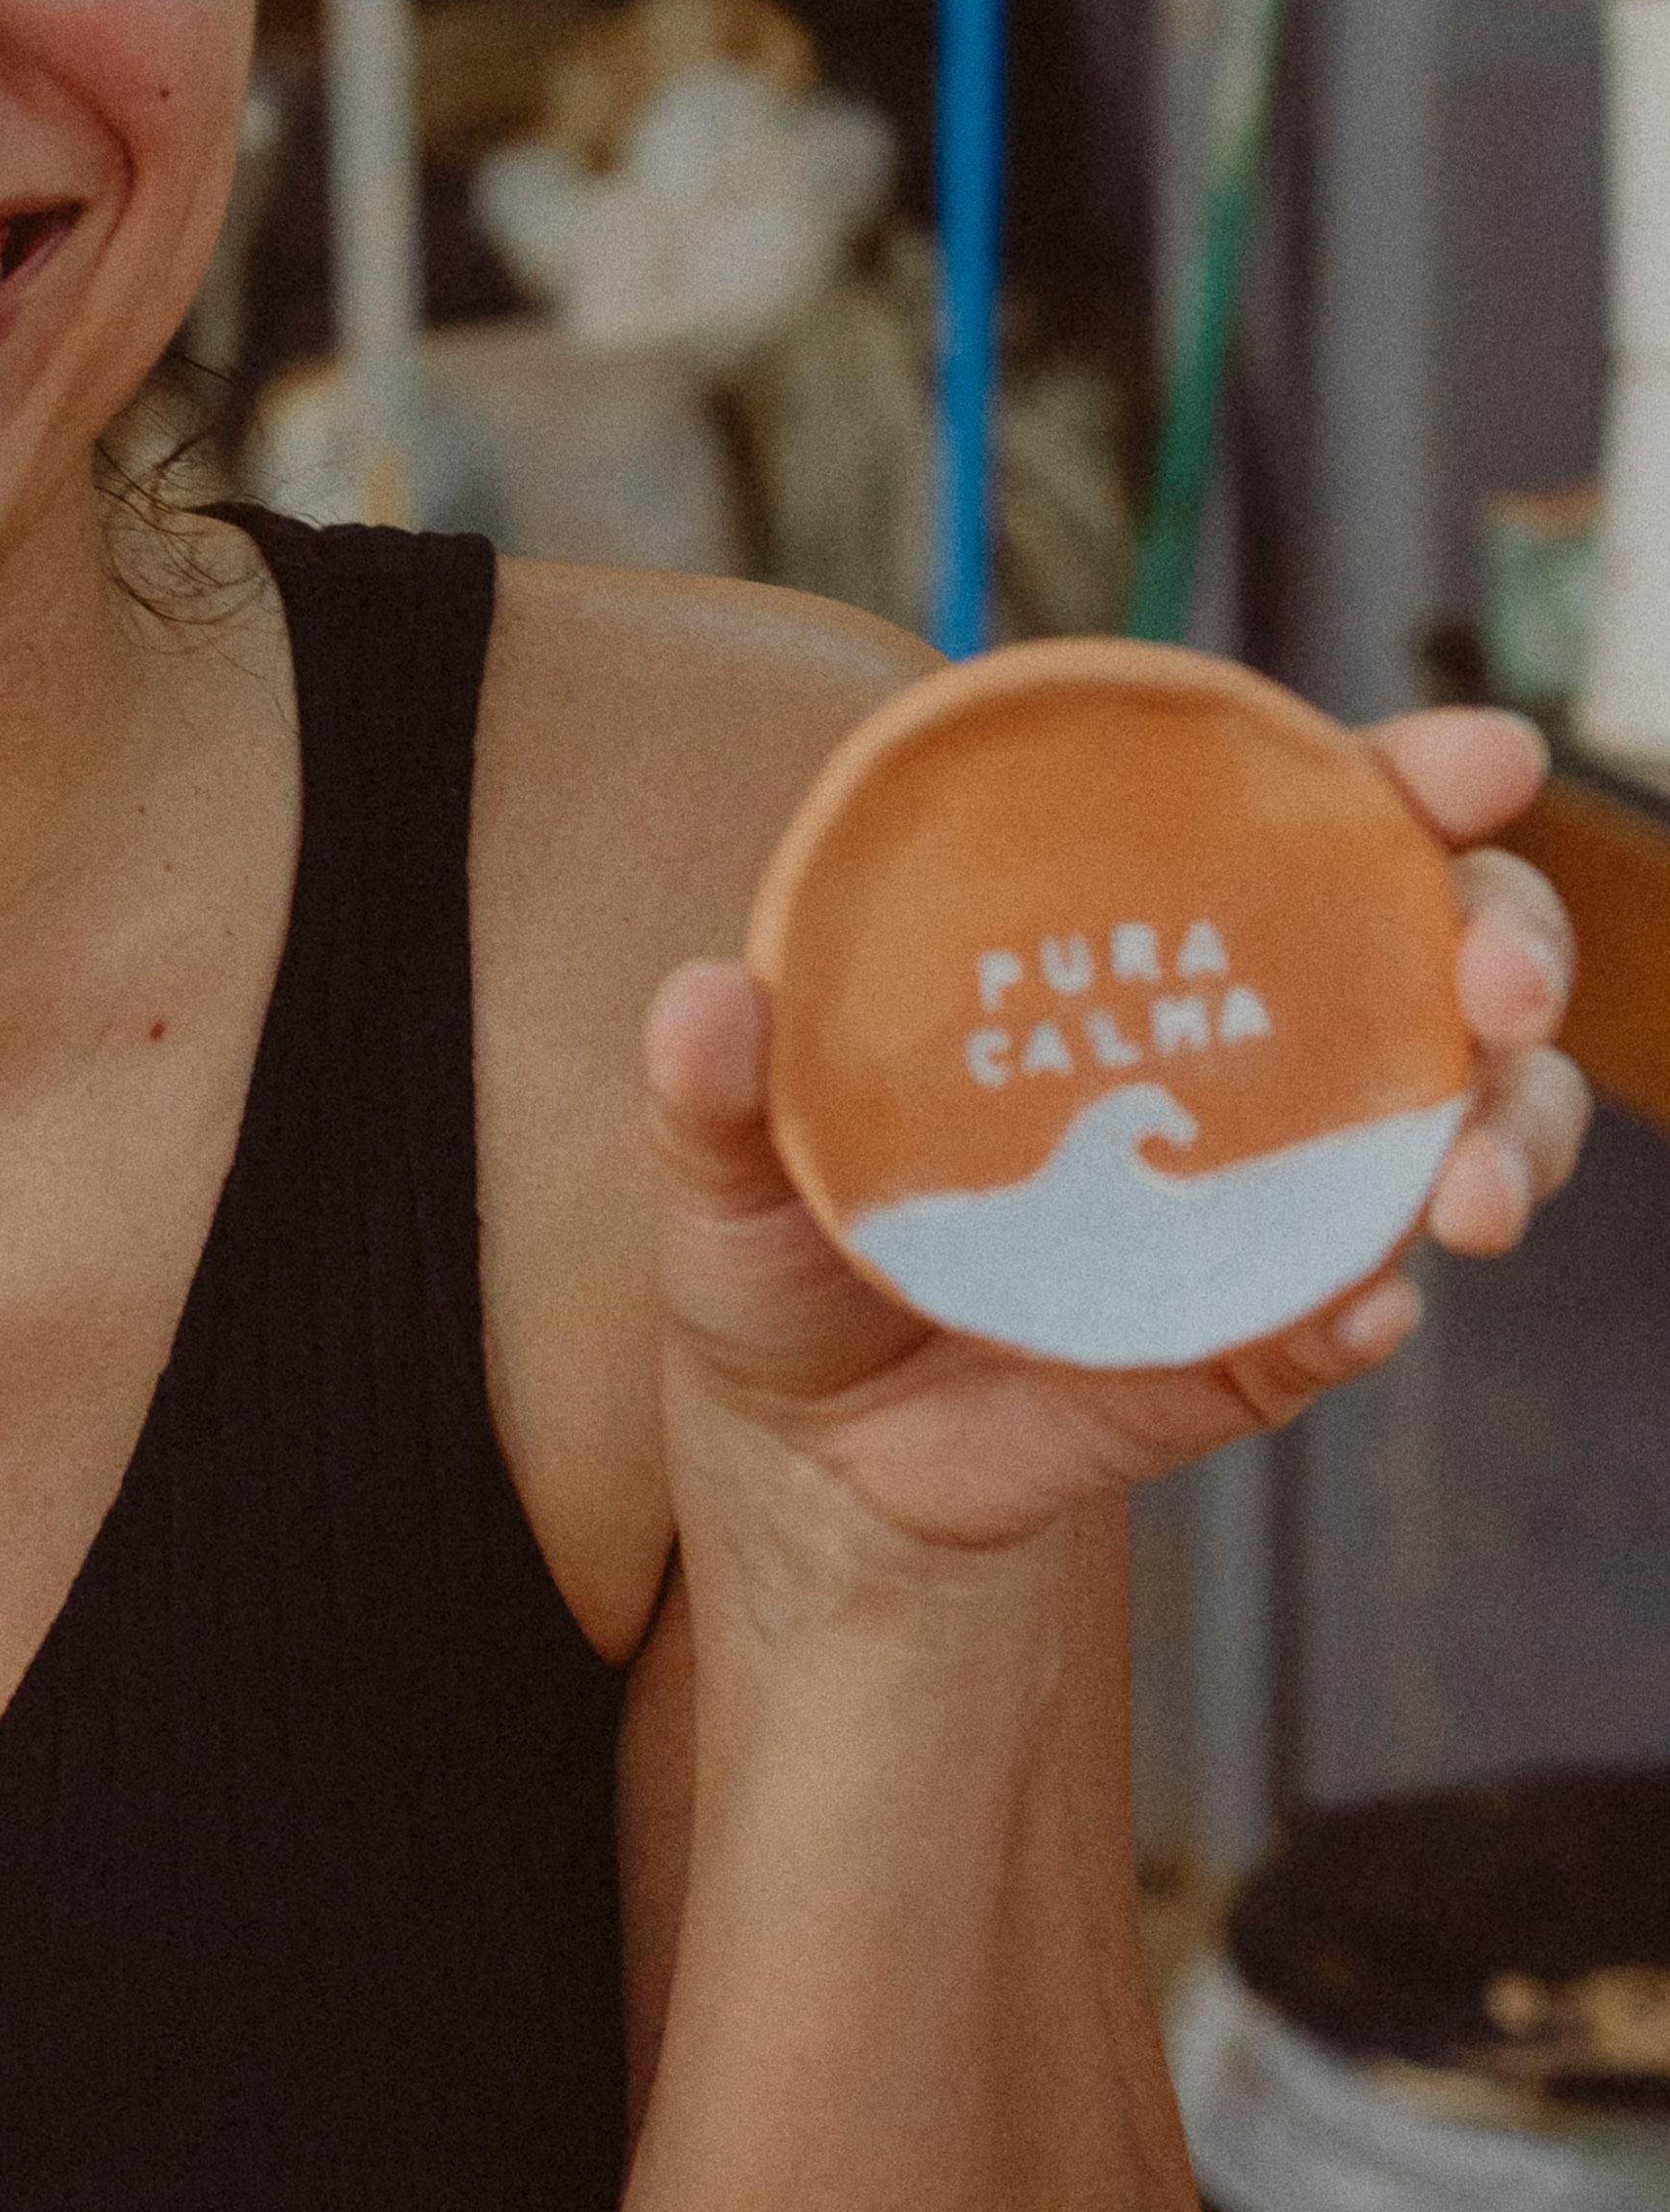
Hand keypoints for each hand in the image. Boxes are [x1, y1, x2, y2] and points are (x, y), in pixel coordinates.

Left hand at [648, 704, 1591, 1578]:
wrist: (804, 1452)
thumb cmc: (783, 1249)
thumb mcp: (725, 1166)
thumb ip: (712, 1086)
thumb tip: (705, 1001)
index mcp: (1128, 951)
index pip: (1298, 827)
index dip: (1407, 777)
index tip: (1478, 760)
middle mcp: (1235, 1052)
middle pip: (1440, 954)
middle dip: (1507, 948)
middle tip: (1491, 992)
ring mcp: (1263, 1198)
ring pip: (1458, 1129)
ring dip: (1495, 1138)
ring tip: (1464, 1195)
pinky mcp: (1254, 1343)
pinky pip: (1345, 1311)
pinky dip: (1361, 1304)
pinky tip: (1353, 1311)